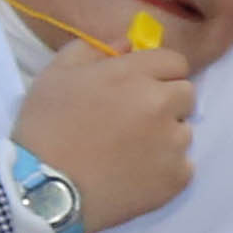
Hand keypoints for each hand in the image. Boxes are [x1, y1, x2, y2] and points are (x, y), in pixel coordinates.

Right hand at [14, 40, 197, 230]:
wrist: (45, 188)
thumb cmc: (45, 127)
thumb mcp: (57, 75)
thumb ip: (93, 50)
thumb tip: (129, 43)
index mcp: (133, 75)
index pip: (175, 62)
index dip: (159, 73)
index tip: (142, 87)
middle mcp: (160, 104)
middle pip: (186, 93)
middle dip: (167, 101)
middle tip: (135, 120)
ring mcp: (173, 142)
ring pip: (185, 131)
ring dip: (166, 136)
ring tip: (130, 151)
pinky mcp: (177, 177)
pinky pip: (184, 166)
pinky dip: (166, 169)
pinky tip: (135, 174)